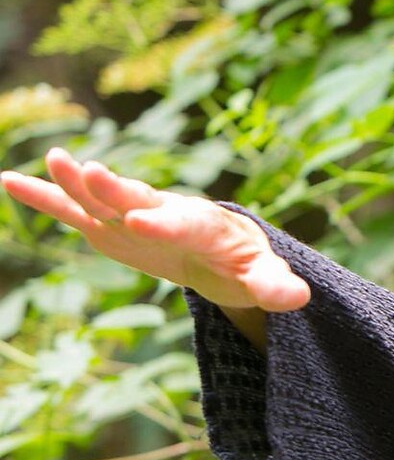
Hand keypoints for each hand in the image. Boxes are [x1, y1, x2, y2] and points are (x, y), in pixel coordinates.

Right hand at [1, 149, 309, 313]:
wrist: (222, 248)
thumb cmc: (245, 263)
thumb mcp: (263, 278)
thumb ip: (276, 287)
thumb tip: (299, 299)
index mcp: (204, 227)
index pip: (184, 225)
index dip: (164, 224)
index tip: (140, 221)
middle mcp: (166, 213)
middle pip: (141, 200)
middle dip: (118, 190)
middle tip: (93, 171)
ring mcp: (133, 216)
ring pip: (103, 199)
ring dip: (79, 182)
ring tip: (54, 159)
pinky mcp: (109, 226)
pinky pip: (73, 209)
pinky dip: (43, 196)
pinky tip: (7, 179)